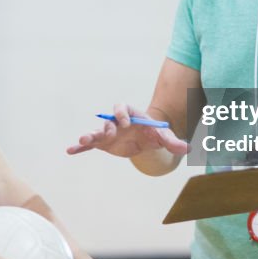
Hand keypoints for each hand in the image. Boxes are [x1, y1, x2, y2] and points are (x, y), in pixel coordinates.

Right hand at [66, 104, 189, 157]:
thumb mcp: (164, 137)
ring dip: (89, 135)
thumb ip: (173, 141)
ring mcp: (109, 132)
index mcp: (131, 114)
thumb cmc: (154, 133)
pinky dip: (80, 147)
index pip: (123, 107)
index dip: (122, 113)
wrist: (146, 139)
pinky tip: (70, 150)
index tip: (126, 123)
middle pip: (108, 119)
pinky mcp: (103, 144)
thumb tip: (187, 148)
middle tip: (107, 134)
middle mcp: (117, 121)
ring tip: (82, 139)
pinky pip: (90, 144)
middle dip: (106, 126)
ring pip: (97, 131)